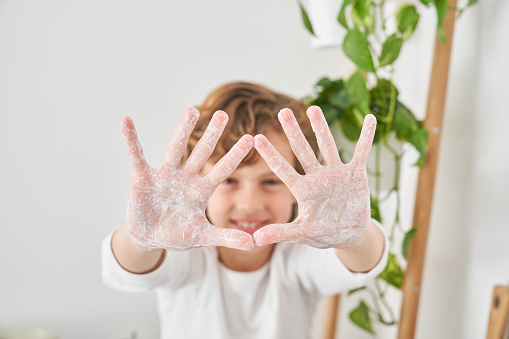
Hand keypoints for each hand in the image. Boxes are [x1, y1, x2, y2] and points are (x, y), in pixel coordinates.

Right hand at [121, 108, 254, 250]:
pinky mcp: (143, 177)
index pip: (222, 170)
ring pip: (175, 149)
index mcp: (201, 191)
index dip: (235, 155)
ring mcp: (165, 176)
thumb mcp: (203, 236)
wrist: (150, 239)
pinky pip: (137, 155)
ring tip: (192, 110)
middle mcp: (186, 178)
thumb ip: (226, 237)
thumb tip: (253, 244)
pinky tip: (127, 121)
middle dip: (213, 135)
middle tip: (223, 113)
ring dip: (183, 130)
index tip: (251, 138)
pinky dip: (131, 140)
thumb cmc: (178, 235)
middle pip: (202, 153)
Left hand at [253, 106, 375, 248]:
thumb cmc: (322, 233)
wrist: (348, 234)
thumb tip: (253, 240)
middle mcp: (317, 177)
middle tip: (282, 111)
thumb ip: (280, 233)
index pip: (283, 169)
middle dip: (292, 132)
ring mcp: (336, 173)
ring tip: (313, 108)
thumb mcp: (300, 234)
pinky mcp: (355, 174)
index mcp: (302, 190)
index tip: (256, 138)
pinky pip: (361, 152)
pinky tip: (370, 118)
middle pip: (303, 151)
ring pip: (327, 146)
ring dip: (321, 127)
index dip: (271, 155)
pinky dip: (367, 136)